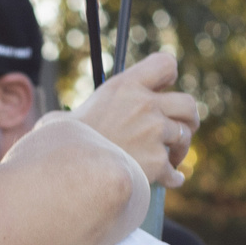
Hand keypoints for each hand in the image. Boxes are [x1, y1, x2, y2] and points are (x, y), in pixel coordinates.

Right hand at [65, 50, 199, 188]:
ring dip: (178, 149)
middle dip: (188, 118)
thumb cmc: (62, 146)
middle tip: (181, 128)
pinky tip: (172, 179)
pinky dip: (173, 177)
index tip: (163, 89)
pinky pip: (174, 170)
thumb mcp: (63, 119)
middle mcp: (145, 106)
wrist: (71, 172)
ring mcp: (154, 133)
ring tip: (170, 157)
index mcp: (125, 86)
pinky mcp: (157, 161)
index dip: (168, 76)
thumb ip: (76, 114)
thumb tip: (57, 124)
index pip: (165, 64)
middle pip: (188, 104)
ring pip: (184, 137)